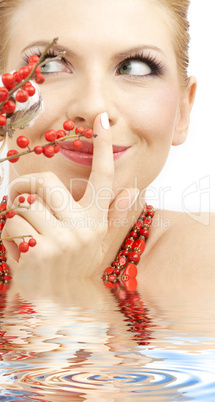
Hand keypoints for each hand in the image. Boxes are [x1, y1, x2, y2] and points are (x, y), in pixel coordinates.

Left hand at [2, 113, 138, 282]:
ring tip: (25, 236)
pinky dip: (7, 236)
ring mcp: (61, 239)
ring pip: (21, 205)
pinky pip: (9, 225)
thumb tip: (131, 192)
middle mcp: (83, 227)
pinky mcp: (38, 250)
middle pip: (44, 182)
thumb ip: (110, 216)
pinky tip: (20, 252)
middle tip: (18, 197)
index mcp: (95, 220)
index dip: (102, 146)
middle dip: (24, 187)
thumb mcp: (94, 241)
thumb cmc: (72, 267)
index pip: (102, 177)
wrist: (59, 305)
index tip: (100, 119)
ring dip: (14, 219)